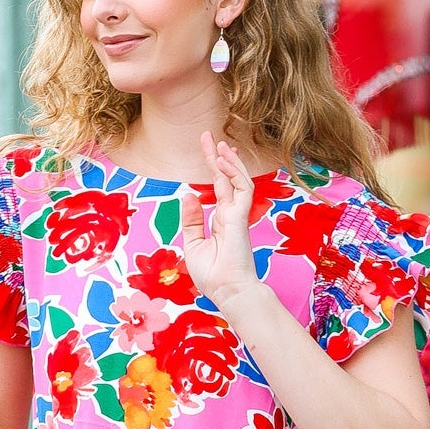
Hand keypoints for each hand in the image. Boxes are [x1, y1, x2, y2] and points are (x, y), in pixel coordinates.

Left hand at [179, 132, 263, 314]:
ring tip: (218, 144)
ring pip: (238, 179)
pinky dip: (233, 172)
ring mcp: (238, 215)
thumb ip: (192, 219)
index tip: (207, 149)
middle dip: (219, 157)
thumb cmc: (213, 275)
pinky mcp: (240, 217)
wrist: (227, 291)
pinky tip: (222, 160)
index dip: (213, 168)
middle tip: (210, 137)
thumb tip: (189, 195)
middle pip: (227, 178)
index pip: (219, 187)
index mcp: (222, 220)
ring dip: (229, 160)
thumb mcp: (194, 244)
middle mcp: (232, 214)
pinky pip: (241, 188)